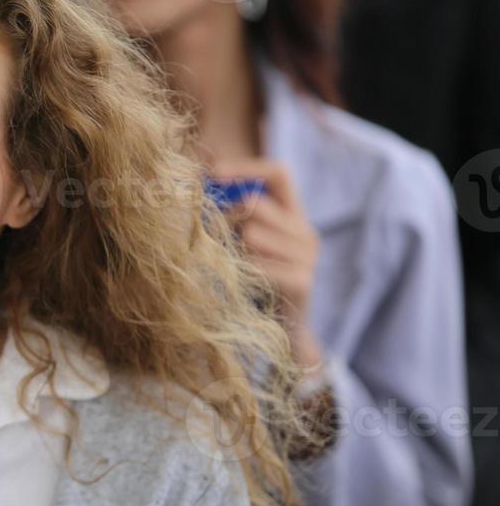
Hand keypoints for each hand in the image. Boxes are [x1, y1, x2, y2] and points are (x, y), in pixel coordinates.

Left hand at [211, 157, 323, 367]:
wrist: (279, 337)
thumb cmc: (251, 286)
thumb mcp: (242, 247)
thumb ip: (231, 218)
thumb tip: (197, 184)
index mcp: (294, 217)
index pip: (279, 173)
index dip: (245, 168)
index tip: (212, 175)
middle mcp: (307, 233)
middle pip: (255, 203)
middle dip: (224, 219)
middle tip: (212, 242)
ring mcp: (308, 257)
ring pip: (251, 233)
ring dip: (231, 251)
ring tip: (233, 271)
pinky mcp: (302, 281)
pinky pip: (256, 263)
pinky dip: (240, 274)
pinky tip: (243, 287)